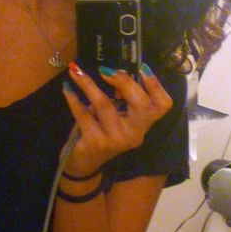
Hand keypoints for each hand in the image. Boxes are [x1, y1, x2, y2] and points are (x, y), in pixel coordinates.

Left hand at [62, 62, 172, 176]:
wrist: (84, 164)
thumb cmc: (101, 133)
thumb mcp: (115, 116)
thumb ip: (120, 99)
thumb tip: (112, 71)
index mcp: (143, 124)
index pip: (163, 105)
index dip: (156, 85)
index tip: (141, 67)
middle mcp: (134, 134)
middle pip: (141, 104)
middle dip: (124, 82)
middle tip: (105, 69)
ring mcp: (115, 140)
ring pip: (105, 105)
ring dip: (88, 85)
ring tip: (76, 72)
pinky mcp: (95, 142)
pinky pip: (83, 114)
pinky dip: (73, 99)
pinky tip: (67, 88)